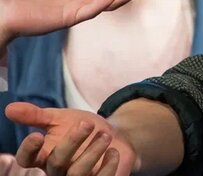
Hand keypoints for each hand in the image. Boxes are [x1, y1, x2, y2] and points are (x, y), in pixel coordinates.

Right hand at [5, 103, 136, 175]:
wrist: (116, 135)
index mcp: (44, 155)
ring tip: (106, 136)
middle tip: (87, 124)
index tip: (37, 135)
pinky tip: (113, 151)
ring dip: (93, 152)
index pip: (26, 160)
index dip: (28, 150)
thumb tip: (9, 108)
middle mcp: (57, 170)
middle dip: (72, 142)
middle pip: (56, 163)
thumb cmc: (84, 127)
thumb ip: (37, 115)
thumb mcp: (61, 117)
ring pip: (77, 173)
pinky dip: (108, 166)